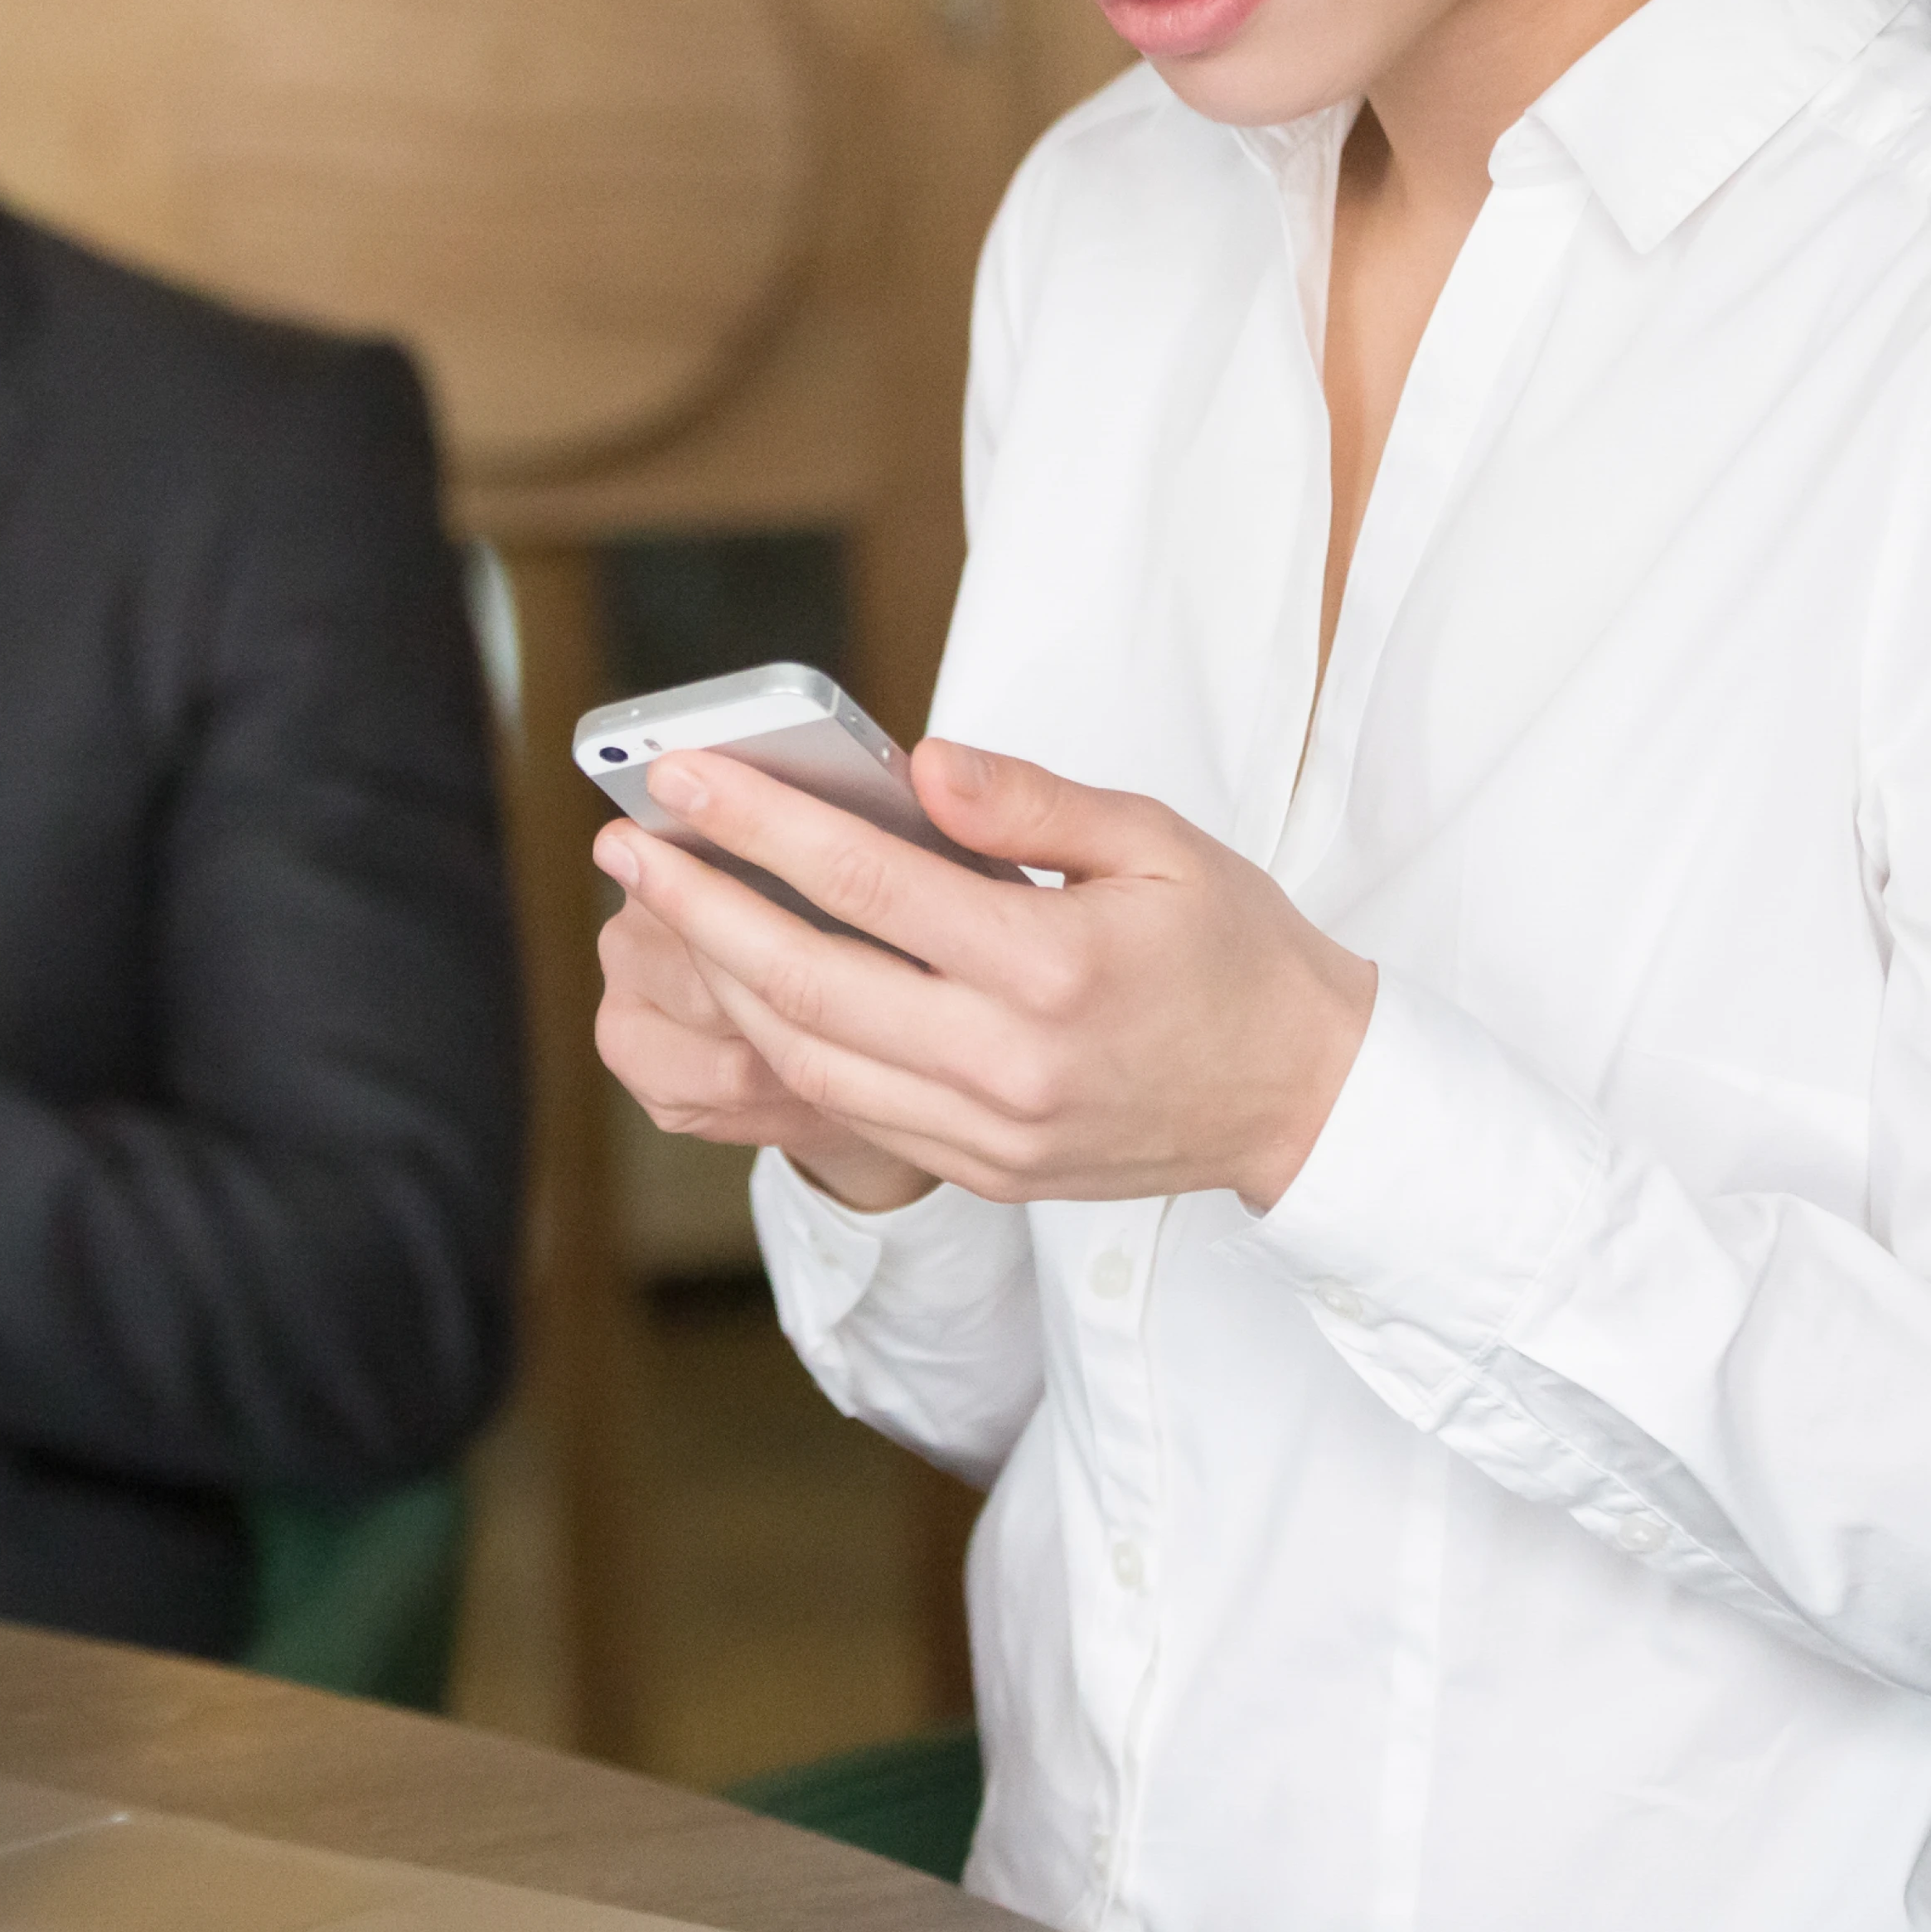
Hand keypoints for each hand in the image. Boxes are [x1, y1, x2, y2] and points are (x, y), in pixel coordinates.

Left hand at [595, 740, 1376, 1210]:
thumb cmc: (1235, 952)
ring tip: (670, 909)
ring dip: (721, 979)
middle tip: (628, 849)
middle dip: (698, 908)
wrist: (1302, 1096)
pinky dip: (782, 1042)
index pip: (864, 881)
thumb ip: (1028, 803)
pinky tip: (748, 983)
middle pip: (804, 981)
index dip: (758, 824)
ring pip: (808, 1057)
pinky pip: (850, 1107)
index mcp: (1051, 966)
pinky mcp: (983, 1169)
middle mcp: (1008, 1062)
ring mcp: (989, 1130)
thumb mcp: (1156, 840)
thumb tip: (916, 762)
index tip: (684, 778)